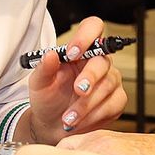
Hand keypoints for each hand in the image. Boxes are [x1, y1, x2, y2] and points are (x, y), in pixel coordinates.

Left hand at [25, 17, 127, 143]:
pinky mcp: (116, 100)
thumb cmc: (47, 99)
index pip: (93, 28)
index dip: (86, 37)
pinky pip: (113, 104)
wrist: (52, 125)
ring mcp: (110, 80)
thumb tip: (50, 54)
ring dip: (87, 103)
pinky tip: (80, 121)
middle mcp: (98, 62)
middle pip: (103, 60)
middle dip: (89, 77)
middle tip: (77, 90)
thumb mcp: (39, 83)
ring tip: (69, 117)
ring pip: (107, 85)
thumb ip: (43, 68)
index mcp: (80, 51)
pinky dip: (94, 115)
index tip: (72, 53)